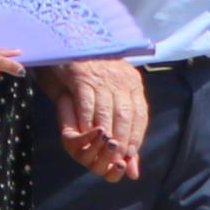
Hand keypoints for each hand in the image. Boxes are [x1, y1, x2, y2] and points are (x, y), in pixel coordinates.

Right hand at [41, 57, 146, 181]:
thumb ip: (124, 125)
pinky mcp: (80, 75)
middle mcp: (119, 77)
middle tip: (116, 156)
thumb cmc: (91, 71)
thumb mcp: (112, 90)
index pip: (140, 114)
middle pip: (125, 115)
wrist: (69, 43)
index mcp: (131, 80)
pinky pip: (86, 102)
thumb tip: (133, 166)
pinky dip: (86, 120)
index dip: (136, 136)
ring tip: (103, 149)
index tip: (130, 153)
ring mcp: (100, 76)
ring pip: (107, 111)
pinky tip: (85, 132)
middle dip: (122, 139)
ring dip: (106, 133)